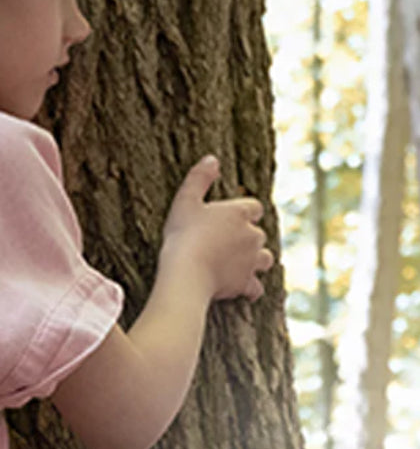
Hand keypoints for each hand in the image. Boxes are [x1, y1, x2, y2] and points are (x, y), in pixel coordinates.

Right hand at [160, 156, 273, 302]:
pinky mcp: (246, 283)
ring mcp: (252, 261)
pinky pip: (255, 287)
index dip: (243, 213)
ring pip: (264, 259)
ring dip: (255, 261)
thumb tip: (211, 159)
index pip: (254, 208)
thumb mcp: (184, 201)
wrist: (186, 272)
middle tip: (225, 243)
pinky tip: (241, 289)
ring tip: (238, 264)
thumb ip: (199, 178)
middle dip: (247, 238)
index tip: (229, 219)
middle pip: (259, 234)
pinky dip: (250, 288)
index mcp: (240, 213)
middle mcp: (253, 235)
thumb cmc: (183, 234)